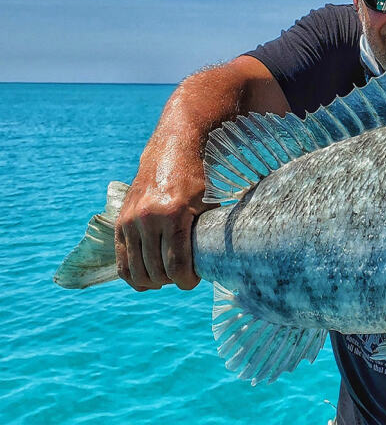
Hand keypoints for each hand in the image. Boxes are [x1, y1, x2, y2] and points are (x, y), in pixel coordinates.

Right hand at [114, 146, 204, 290]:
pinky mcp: (120, 222)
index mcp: (174, 214)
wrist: (173, 151)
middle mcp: (148, 218)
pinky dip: (132, 275)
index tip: (193, 281)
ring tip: (167, 277)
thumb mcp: (211, 203)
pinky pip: (121, 260)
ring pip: (135, 269)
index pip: (176, 264)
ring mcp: (130, 220)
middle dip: (171, 281)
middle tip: (183, 277)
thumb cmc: (199, 179)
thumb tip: (218, 262)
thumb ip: (211, 231)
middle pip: (155, 270)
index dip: (185, 281)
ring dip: (152, 281)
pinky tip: (147, 279)